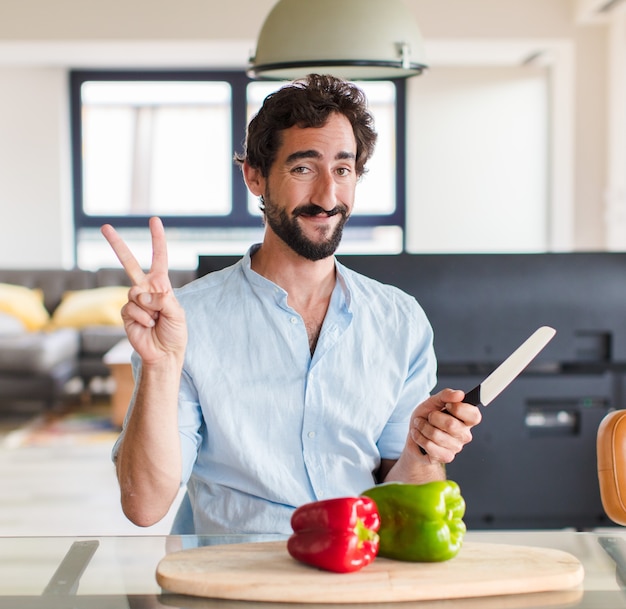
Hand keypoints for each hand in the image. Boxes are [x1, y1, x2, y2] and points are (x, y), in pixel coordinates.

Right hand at [100, 217, 186, 364]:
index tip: (153, 220)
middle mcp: (145, 289)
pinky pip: (131, 309)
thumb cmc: (175, 332)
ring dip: (149, 309)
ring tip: (156, 321)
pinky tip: (147, 326)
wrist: (164, 353)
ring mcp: (134, 301)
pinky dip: (142, 318)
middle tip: (105, 227)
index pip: (159, 258)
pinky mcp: (125, 313)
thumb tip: (142, 294)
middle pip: (129, 263)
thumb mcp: (177, 313)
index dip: (157, 240)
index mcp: (161, 285)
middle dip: (116, 245)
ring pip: (136, 293)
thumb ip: (163, 300)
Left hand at [409, 388, 481, 463]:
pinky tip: (419, 435)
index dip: (459, 409)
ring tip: (420, 425)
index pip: (474, 415)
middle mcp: (465, 434)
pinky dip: (419, 438)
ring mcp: (456, 447)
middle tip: (428, 416)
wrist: (414, 434)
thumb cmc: (426, 417)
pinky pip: (430, 446)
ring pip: (436, 435)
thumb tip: (460, 394)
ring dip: (422, 427)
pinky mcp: (446, 457)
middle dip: (433, 417)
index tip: (447, 405)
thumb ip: (446, 395)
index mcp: (467, 419)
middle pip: (451, 424)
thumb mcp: (433, 401)